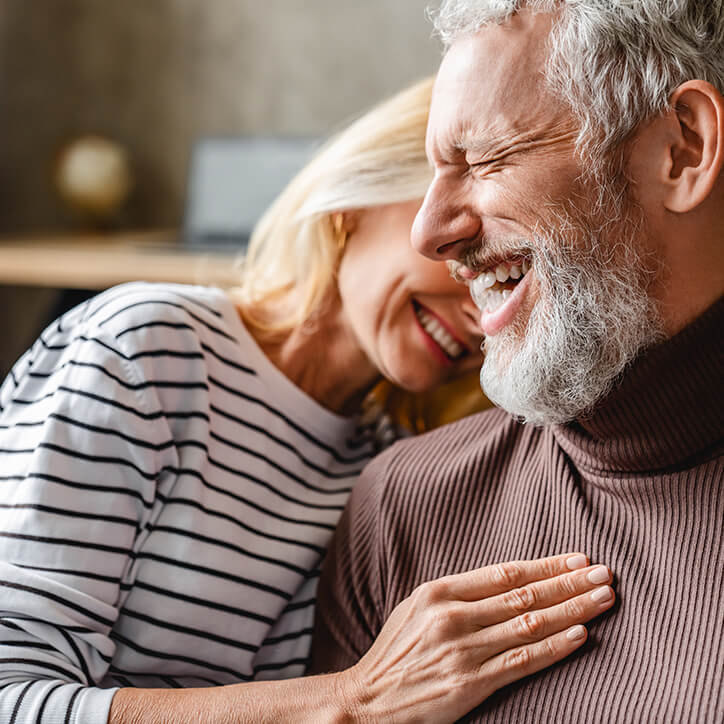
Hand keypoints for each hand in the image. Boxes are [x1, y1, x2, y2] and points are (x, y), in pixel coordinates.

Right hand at [337, 553, 613, 723]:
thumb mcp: (416, 607)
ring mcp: (463, 651)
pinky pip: (521, 661)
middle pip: (524, 595)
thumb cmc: (395, 652)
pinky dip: (554, 647)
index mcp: (439, 591)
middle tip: (605, 573)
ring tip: (603, 598)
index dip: (546, 565)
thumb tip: (507, 581)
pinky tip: (580, 635)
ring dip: (573, 610)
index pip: (506, 573)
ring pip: (530, 624)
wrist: (367, 700)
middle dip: (570, 582)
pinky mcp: (470, 684)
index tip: (578, 558)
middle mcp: (453, 616)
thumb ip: (458, 594)